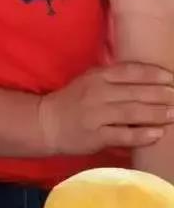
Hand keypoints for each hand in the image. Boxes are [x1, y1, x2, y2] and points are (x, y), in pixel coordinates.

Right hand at [39, 62, 173, 154]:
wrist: (46, 122)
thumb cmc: (72, 102)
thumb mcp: (89, 82)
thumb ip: (114, 79)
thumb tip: (148, 80)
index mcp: (97, 76)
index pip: (130, 71)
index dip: (153, 74)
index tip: (172, 77)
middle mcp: (97, 92)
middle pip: (135, 92)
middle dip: (161, 94)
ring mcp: (96, 114)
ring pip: (132, 112)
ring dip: (157, 113)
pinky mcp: (95, 136)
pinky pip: (123, 134)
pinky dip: (142, 134)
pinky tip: (157, 134)